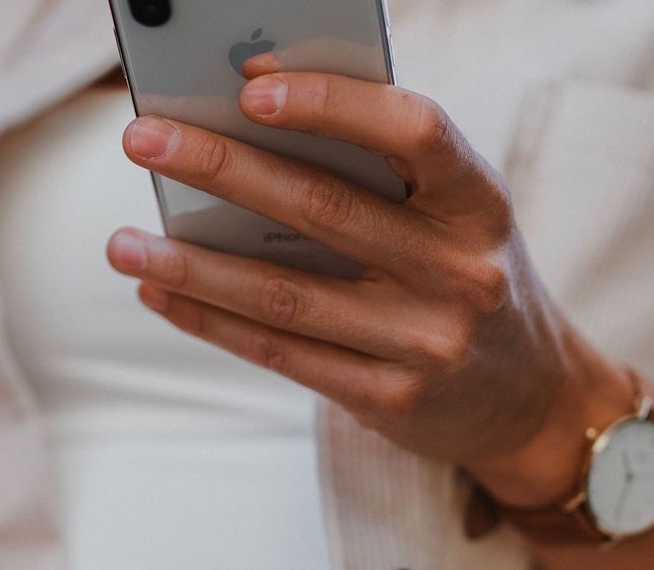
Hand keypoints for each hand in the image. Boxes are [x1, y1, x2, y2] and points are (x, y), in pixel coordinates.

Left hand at [104, 64, 635, 506]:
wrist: (534, 400)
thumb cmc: (466, 275)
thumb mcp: (455, 216)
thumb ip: (379, 172)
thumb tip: (251, 116)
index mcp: (480, 202)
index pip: (415, 132)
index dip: (333, 104)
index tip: (251, 84)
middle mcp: (460, 271)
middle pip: (324, 208)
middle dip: (222, 167)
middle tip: (142, 139)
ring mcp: (426, 341)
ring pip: (286, 293)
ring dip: (192, 263)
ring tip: (120, 242)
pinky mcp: (391, 399)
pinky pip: (281, 352)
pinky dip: (212, 319)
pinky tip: (160, 291)